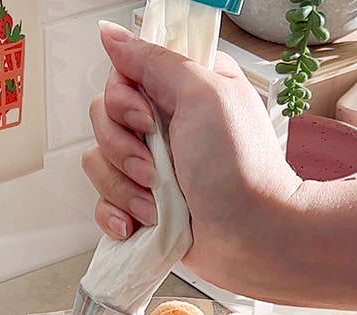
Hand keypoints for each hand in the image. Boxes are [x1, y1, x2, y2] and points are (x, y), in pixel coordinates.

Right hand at [81, 21, 301, 288]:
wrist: (257, 236)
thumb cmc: (243, 168)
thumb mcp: (203, 93)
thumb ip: (155, 60)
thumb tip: (112, 35)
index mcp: (183, 92)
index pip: (122, 76)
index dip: (123, 98)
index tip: (147, 117)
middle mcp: (167, 126)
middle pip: (103, 119)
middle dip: (122, 148)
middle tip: (155, 167)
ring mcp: (155, 168)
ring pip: (99, 162)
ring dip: (124, 186)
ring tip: (158, 203)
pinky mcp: (147, 205)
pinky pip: (105, 202)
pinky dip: (117, 215)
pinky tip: (140, 223)